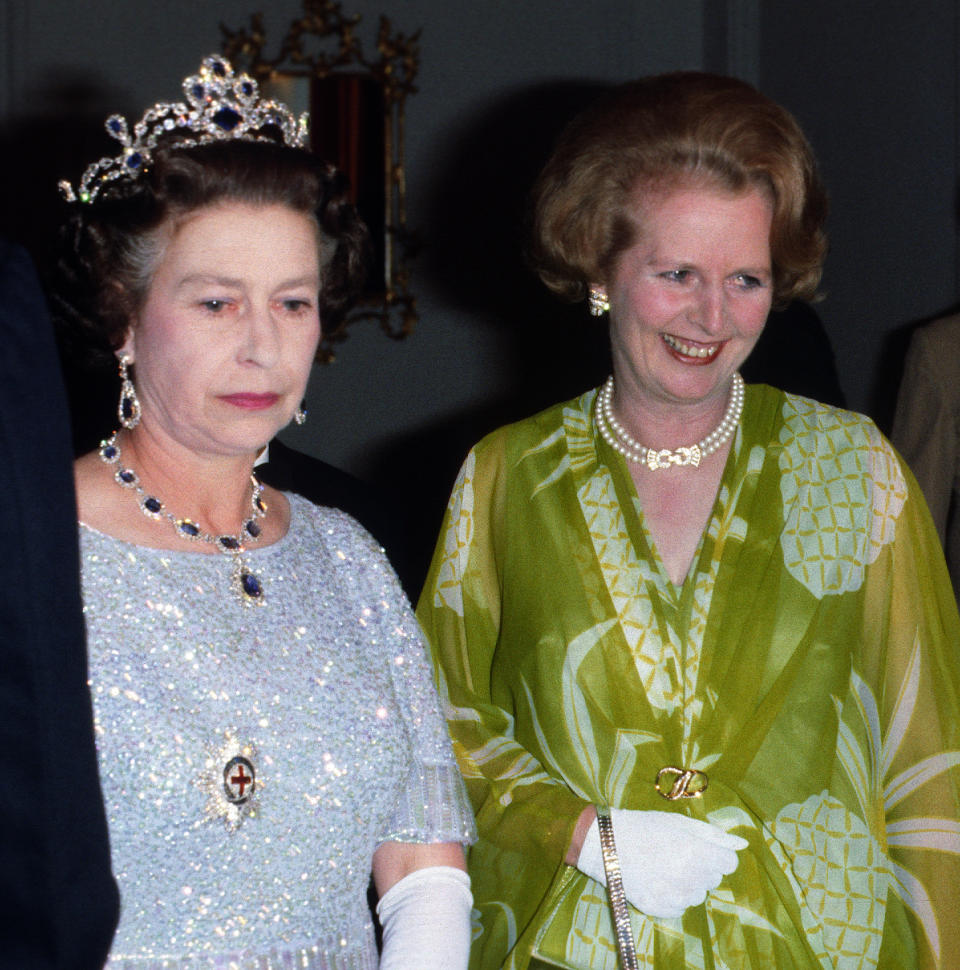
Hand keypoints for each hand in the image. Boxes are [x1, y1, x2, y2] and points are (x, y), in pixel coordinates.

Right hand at [576, 808, 747, 918]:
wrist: (607, 843)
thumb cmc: (646, 826)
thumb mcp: (680, 822)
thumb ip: (714, 834)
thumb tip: (742, 844)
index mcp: (699, 853)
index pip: (729, 863)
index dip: (716, 854)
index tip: (700, 847)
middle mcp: (691, 878)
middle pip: (713, 879)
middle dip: (701, 867)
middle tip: (676, 853)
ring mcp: (676, 897)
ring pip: (697, 894)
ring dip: (687, 882)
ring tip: (663, 865)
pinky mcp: (661, 910)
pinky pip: (679, 906)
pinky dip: (672, 895)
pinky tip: (655, 878)